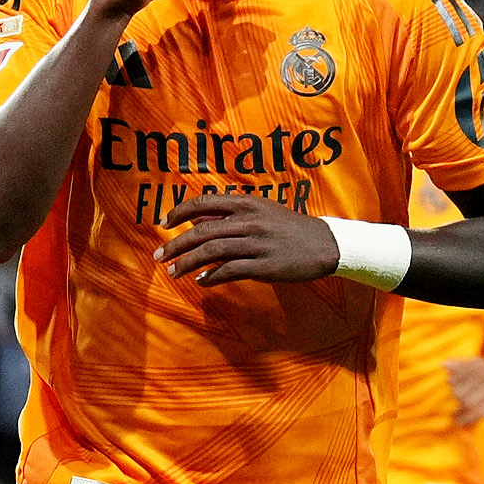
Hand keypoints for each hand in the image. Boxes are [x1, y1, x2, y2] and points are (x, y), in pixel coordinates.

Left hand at [153, 191, 339, 287]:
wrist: (324, 244)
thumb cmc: (289, 227)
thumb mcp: (260, 211)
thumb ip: (230, 214)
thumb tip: (196, 221)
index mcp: (246, 203)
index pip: (204, 202)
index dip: (179, 212)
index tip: (163, 223)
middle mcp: (249, 221)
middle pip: (202, 232)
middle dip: (175, 244)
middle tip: (158, 255)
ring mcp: (256, 243)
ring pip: (211, 252)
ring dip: (187, 263)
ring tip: (173, 272)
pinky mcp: (264, 266)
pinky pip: (230, 271)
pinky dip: (212, 276)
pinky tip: (201, 281)